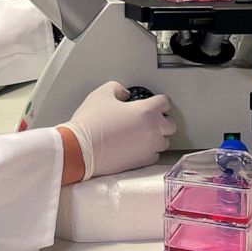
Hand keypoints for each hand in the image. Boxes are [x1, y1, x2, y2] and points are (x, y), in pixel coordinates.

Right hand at [60, 81, 176, 179]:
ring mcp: (149, 148)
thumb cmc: (91, 123)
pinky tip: (137, 146)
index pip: (165, 102)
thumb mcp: (101, 94)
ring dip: (157, 136)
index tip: (155, 102)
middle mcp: (152, 130)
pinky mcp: (142, 162)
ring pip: (164, 141)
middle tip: (149, 118)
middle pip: (170, 124)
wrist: (81, 149)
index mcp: (146, 111)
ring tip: (143, 133)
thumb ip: (117, 88)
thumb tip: (123, 94)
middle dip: (162, 120)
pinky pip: (154, 155)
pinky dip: (148, 150)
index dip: (159, 100)